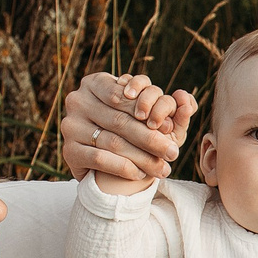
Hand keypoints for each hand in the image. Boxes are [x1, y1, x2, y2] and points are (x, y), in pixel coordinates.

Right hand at [61, 72, 196, 185]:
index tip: (171, 128)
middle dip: (151, 138)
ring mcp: (70, 125)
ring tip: (164, 168)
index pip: (125, 95)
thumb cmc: (128, 130)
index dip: (149, 110)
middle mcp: (77, 100)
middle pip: (121, 120)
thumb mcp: (145, 114)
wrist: (101, 160)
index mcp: (94, 83)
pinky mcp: (68, 150)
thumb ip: (166, 106)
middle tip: (174, 153)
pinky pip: (100, 159)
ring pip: (113, 141)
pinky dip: (123, 167)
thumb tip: (188, 100)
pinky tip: (140, 174)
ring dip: (142, 157)